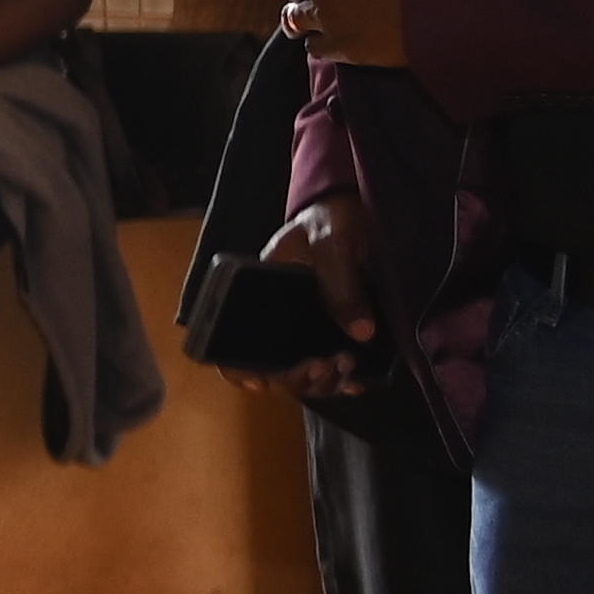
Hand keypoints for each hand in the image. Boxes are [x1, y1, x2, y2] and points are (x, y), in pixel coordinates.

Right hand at [253, 194, 383, 398]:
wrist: (353, 210)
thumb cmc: (330, 219)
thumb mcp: (332, 244)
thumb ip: (341, 284)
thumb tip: (361, 334)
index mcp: (258, 294)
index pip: (232, 338)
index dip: (238, 368)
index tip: (261, 381)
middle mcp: (275, 317)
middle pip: (273, 368)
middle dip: (298, 379)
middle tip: (327, 366)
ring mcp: (303, 326)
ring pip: (302, 374)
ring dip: (322, 383)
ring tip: (347, 367)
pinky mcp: (330, 330)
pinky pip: (328, 366)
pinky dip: (340, 381)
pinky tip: (357, 382)